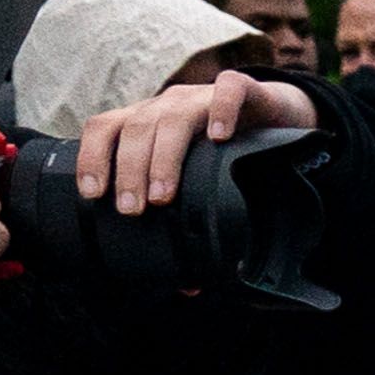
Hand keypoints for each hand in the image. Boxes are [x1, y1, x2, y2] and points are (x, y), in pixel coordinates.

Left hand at [68, 67, 317, 218]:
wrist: (282, 114)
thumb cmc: (233, 151)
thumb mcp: (201, 181)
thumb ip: (189, 224)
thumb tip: (186, 285)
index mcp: (149, 123)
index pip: (105, 128)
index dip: (92, 157)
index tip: (93, 194)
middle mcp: (170, 106)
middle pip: (135, 127)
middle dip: (129, 171)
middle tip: (133, 209)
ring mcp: (204, 96)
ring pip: (172, 116)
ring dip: (162, 157)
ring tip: (163, 194)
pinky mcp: (245, 89)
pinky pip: (229, 91)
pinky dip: (221, 111)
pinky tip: (219, 137)